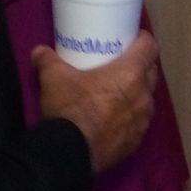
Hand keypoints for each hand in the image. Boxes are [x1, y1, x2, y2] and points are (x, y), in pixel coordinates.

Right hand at [34, 30, 159, 170]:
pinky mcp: (136, 141)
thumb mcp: (53, 77)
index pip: (149, 47)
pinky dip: (130, 117)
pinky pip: (138, 122)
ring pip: (146, 99)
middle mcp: (144, 95)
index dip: (142, 39)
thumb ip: (47, 60)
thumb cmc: (70, 107)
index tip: (131, 38)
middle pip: (151, 72)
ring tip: (118, 92)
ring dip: (137, 92)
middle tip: (121, 63)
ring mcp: (142, 121)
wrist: (72, 152)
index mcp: (131, 73)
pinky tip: (115, 118)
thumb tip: (39, 51)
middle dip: (141, 65)